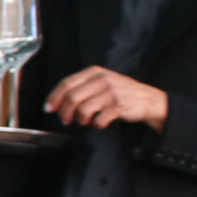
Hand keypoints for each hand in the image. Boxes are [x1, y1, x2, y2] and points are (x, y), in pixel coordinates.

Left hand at [43, 66, 169, 131]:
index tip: (48, 108)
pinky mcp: (119, 105)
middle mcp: (102, 79)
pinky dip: (97, 124)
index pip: (67, 83)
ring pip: (83, 109)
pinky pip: (99, 119)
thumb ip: (81, 88)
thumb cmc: (120, 92)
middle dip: (65, 112)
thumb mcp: (101, 82)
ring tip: (85, 121)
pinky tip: (100, 122)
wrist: (147, 99)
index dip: (54, 97)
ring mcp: (111, 92)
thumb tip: (56, 103)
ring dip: (81, 120)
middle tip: (66, 120)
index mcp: (94, 72)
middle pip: (72, 97)